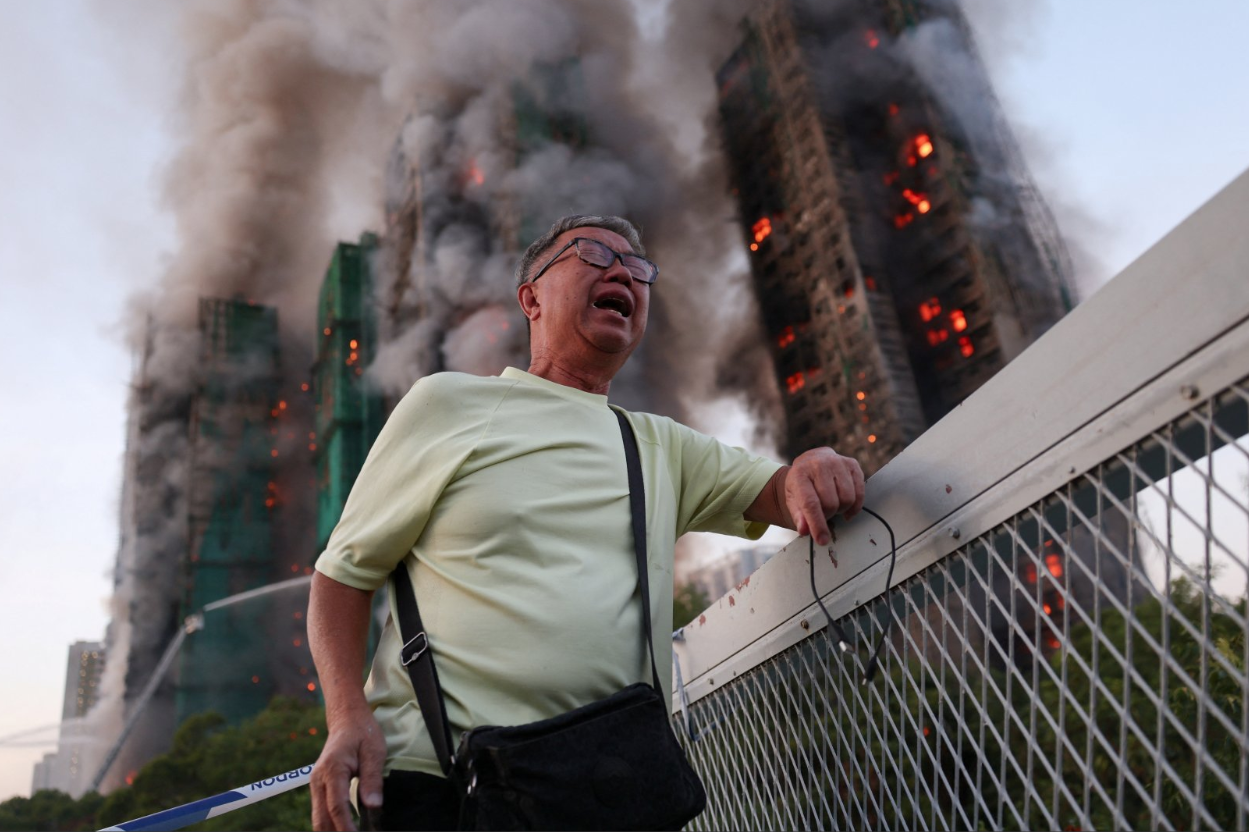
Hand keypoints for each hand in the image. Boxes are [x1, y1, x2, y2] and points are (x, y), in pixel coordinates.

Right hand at [311, 709, 386, 830]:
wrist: (346, 720)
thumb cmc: (363, 733)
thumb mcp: (374, 751)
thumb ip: (372, 779)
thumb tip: (373, 806)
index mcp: (333, 769)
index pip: (337, 806)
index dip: (346, 827)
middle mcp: (319, 779)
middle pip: (322, 818)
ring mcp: (316, 784)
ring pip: (319, 818)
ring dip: (333, 831)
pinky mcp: (320, 788)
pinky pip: (322, 812)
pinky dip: (332, 824)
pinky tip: (346, 829)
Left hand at [784, 447, 864, 546]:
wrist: (811, 461)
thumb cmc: (801, 484)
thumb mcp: (793, 499)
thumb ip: (798, 516)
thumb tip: (805, 531)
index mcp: (800, 474)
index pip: (811, 503)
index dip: (817, 524)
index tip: (822, 540)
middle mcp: (819, 465)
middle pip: (831, 503)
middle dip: (828, 515)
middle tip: (823, 512)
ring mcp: (838, 462)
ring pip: (847, 499)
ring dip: (841, 509)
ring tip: (832, 505)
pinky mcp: (852, 464)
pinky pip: (860, 493)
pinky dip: (854, 506)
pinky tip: (845, 507)